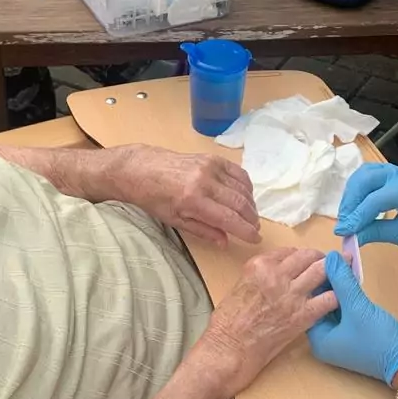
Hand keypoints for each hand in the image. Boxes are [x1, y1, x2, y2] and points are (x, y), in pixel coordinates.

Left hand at [109, 146, 259, 246]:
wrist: (141, 169)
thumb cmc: (154, 198)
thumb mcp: (175, 220)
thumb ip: (202, 230)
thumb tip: (225, 241)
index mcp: (193, 200)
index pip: (229, 218)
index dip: (246, 231)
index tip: (256, 239)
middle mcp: (205, 181)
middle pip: (240, 203)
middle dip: (251, 219)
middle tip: (254, 229)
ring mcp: (210, 166)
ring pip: (242, 188)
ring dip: (250, 204)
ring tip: (249, 215)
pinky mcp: (213, 158)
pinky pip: (238, 172)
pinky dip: (246, 186)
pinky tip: (244, 196)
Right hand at [193, 248, 335, 397]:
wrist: (229, 349)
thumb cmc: (227, 324)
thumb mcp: (239, 287)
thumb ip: (261, 277)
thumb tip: (279, 276)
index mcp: (259, 265)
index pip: (289, 251)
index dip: (301, 256)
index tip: (307, 261)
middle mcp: (276, 275)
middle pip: (308, 256)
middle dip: (322, 258)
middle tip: (331, 263)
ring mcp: (291, 294)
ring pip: (322, 271)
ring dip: (334, 271)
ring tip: (341, 274)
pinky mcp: (302, 315)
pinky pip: (329, 299)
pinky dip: (337, 297)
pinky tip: (339, 299)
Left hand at [307, 252, 397, 386]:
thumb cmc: (379, 338)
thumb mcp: (358, 307)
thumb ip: (342, 281)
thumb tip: (331, 257)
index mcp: (318, 340)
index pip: (308, 304)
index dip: (315, 282)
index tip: (324, 260)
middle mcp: (325, 341)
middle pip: (320, 304)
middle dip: (329, 283)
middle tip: (338, 260)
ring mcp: (341, 339)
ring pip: (334, 306)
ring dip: (340, 288)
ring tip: (346, 266)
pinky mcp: (355, 335)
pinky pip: (346, 311)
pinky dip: (349, 297)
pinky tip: (353, 280)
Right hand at [333, 163, 397, 258]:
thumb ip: (374, 232)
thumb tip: (347, 237)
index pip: (375, 199)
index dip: (356, 216)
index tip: (342, 232)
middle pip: (365, 178)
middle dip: (350, 201)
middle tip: (343, 223)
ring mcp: (397, 171)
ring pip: (364, 174)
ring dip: (351, 194)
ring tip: (347, 216)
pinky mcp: (393, 175)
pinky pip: (369, 176)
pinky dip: (358, 190)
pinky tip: (354, 206)